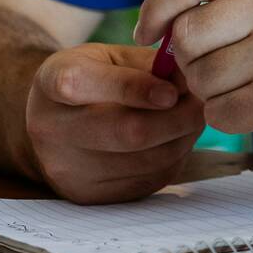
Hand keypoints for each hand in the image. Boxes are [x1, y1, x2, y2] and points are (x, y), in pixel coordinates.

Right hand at [22, 41, 207, 203]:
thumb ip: (151, 64)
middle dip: (178, 117)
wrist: (56, 125)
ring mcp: (67, 168)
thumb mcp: (112, 57)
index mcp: (51, 81)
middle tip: (201, 103)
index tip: (172, 92)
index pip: (81, 84)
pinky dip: (174, 157)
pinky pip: (150, 179)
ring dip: (183, 138)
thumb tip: (193, 79)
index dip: (133, 88)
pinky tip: (174, 139)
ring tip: (191, 118)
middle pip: (125, 132)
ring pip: (147, 159)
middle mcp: (51, 129)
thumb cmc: (93, 81)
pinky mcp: (90, 195)